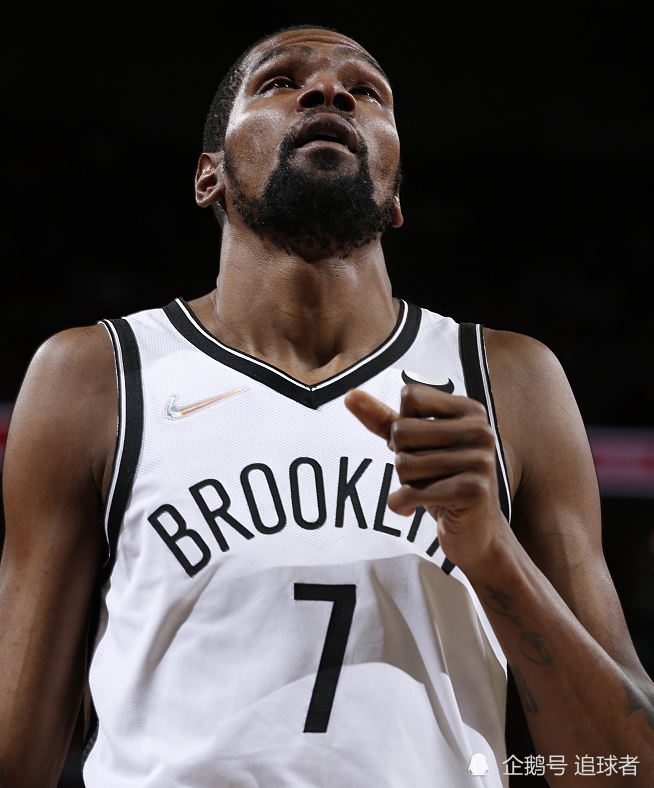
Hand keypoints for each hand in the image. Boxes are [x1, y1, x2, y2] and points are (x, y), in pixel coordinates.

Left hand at [344, 384, 508, 572]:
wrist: (475, 532)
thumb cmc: (443, 481)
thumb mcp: (415, 445)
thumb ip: (384, 419)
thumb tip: (350, 395)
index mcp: (469, 410)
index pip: (410, 396)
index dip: (403, 426)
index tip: (421, 447)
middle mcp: (480, 430)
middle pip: (403, 430)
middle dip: (402, 458)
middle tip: (424, 475)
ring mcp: (480, 460)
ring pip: (404, 463)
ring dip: (405, 483)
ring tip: (427, 490)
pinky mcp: (473, 491)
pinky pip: (411, 492)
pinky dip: (401, 505)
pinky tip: (416, 509)